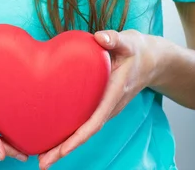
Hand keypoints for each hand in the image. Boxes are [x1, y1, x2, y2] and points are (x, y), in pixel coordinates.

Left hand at [37, 29, 157, 169]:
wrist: (152, 60)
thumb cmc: (138, 50)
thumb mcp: (129, 41)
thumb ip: (115, 39)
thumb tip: (100, 37)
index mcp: (114, 93)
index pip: (96, 120)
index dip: (79, 136)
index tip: (63, 150)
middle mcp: (110, 105)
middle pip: (87, 132)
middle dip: (65, 149)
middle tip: (41, 163)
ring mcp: (106, 107)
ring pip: (84, 129)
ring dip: (64, 144)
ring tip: (41, 156)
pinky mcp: (101, 103)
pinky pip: (84, 121)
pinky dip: (70, 131)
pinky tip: (53, 134)